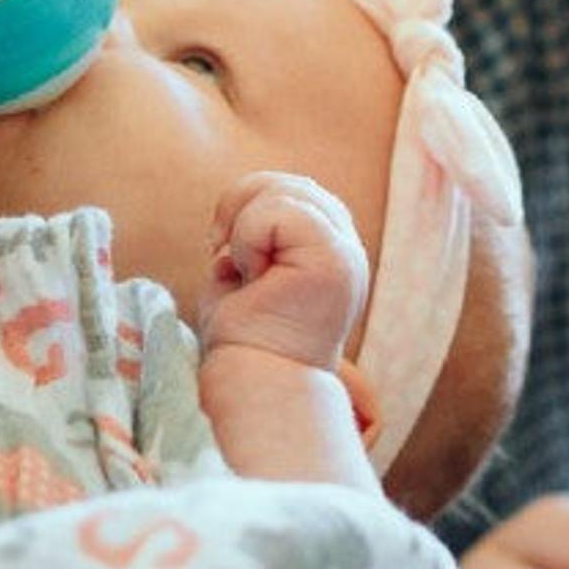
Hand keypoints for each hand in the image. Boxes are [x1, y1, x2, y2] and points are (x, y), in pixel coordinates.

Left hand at [198, 171, 370, 371]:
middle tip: (220, 253)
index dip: (248, 206)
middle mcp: (348, 249)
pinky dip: (248, 237)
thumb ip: (258, 227)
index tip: (222, 251)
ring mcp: (347, 254)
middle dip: (240, 206)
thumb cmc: (245, 338)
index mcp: (331, 250)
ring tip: (245, 271)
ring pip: (285, 191)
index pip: (294, 191)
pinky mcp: (335, 261)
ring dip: (243, 225)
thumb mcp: (246, 268)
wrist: (255, 384)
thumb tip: (243, 197)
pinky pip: (279, 210)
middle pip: (291, 183)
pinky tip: (253, 275)